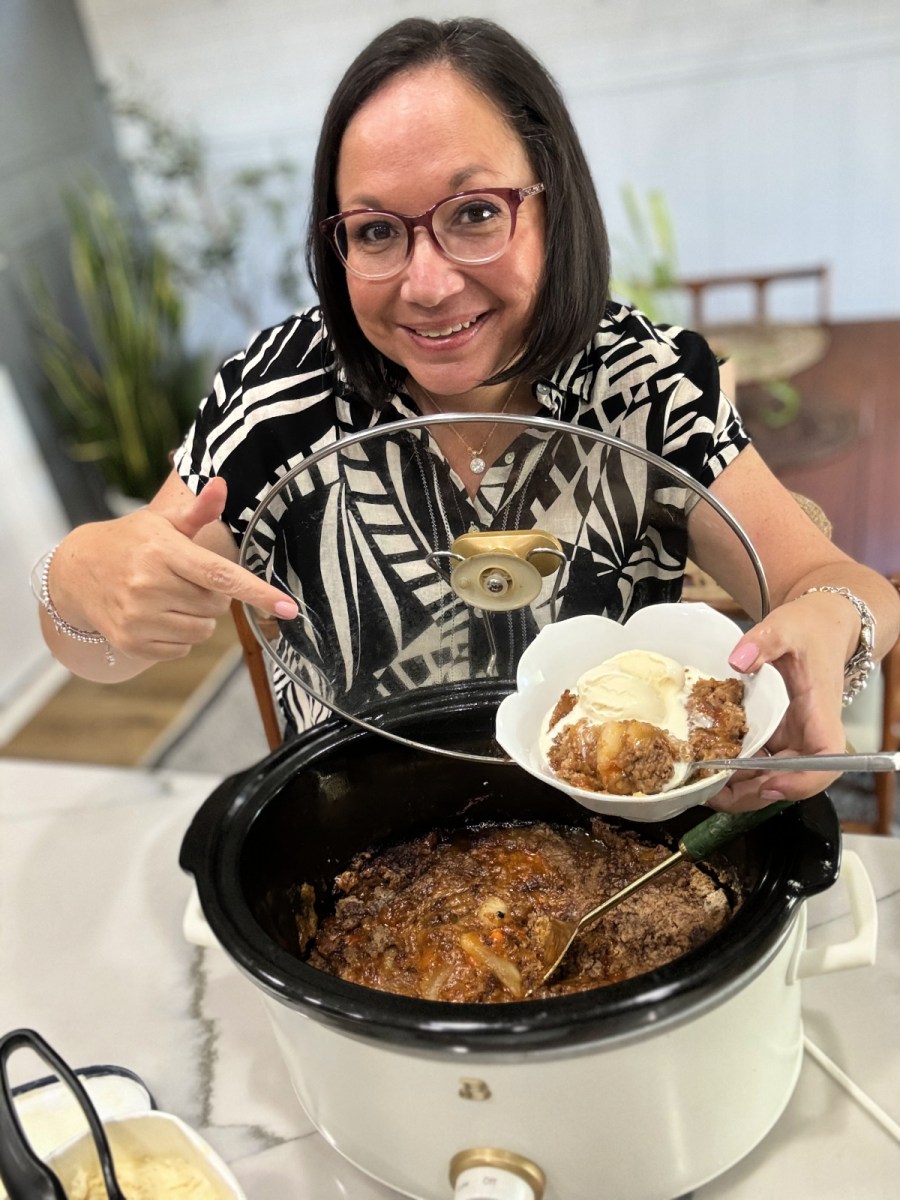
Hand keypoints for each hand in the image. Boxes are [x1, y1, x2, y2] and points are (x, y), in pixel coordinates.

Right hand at [51, 477, 297, 663]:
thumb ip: (198, 511)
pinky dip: (178, 637)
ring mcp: (138, 617)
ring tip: (171, 597)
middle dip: (211, 596)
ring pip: (201, 632)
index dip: (258, 592)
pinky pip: (181, 650)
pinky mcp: (130, 642)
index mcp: (163, 552)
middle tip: (186, 580)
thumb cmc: (131, 543)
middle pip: (216, 607)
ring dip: (196, 618)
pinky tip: (157, 616)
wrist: (76, 572)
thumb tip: (222, 484)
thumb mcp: (162, 523)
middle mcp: (149, 585)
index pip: (221, 575)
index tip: (288, 607)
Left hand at [709, 595, 849, 811]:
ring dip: (741, 786)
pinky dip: (737, 769)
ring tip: (702, 784)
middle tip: (712, 792)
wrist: (820, 627)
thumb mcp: (786, 626)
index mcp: (820, 711)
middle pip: (792, 778)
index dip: (802, 780)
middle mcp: (810, 732)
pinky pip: (760, 761)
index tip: (769, 783)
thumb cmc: (810, 628)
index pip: (827, 758)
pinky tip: (708, 766)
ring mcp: (794, 737)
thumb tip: (739, 660)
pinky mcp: (779, 736)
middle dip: (754, 792)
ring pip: (773, 776)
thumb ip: (764, 640)